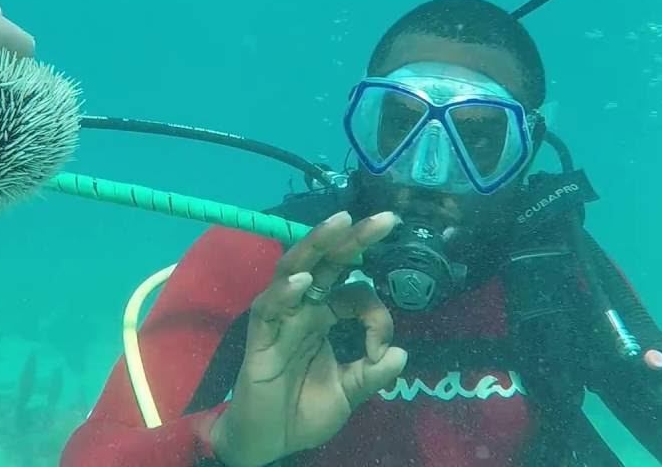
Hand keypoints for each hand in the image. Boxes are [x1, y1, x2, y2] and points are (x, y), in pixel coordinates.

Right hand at [209, 211, 408, 466]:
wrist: (267, 442)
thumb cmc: (302, 412)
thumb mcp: (348, 393)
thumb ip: (372, 375)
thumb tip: (401, 354)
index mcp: (326, 317)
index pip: (356, 293)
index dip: (376, 314)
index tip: (381, 348)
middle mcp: (304, 309)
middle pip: (328, 263)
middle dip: (355, 239)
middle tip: (386, 219)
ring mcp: (280, 319)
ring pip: (294, 270)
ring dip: (317, 245)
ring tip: (340, 222)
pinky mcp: (260, 338)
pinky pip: (269, 308)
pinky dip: (284, 292)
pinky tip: (301, 280)